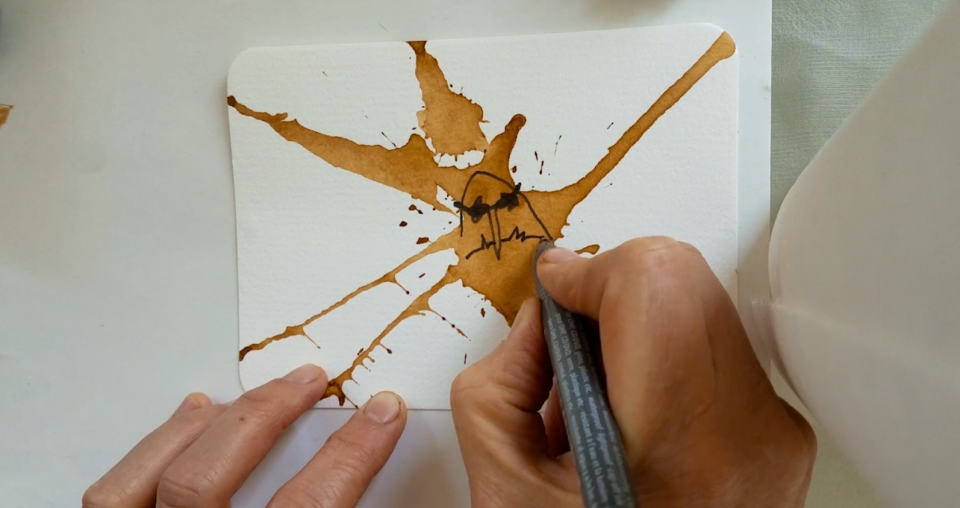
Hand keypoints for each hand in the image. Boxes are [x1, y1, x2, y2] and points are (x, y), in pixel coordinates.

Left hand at [83, 365, 406, 507]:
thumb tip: (372, 481)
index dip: (351, 456)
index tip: (379, 416)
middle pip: (211, 480)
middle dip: (268, 417)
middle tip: (308, 382)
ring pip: (152, 479)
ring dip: (204, 427)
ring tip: (246, 396)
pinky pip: (114, 494)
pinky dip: (152, 449)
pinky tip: (183, 426)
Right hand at [451, 237, 816, 506]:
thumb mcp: (503, 484)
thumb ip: (501, 377)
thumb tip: (542, 318)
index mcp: (677, 452)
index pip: (651, 284)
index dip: (590, 271)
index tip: (558, 290)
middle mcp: (746, 440)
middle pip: (683, 280)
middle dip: (611, 292)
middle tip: (573, 341)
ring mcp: (773, 438)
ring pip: (703, 305)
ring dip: (639, 325)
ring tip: (602, 391)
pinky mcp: (780, 438)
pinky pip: (720, 350)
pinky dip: (668, 358)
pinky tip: (636, 410)